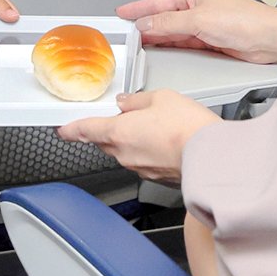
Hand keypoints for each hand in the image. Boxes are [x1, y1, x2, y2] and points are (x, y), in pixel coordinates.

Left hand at [57, 90, 219, 185]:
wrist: (213, 157)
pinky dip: (145, 151)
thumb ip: (137, 100)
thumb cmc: (188, 127)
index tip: (63, 129)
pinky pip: (142, 161)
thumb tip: (126, 102)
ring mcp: (140, 168)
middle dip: (107, 130)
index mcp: (118, 132)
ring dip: (129, 140)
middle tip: (119, 118)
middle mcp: (124, 154)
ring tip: (150, 126)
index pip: (85, 130)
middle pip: (105, 142)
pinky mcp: (156, 177)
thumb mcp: (161, 98)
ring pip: (124, 152)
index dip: (72, 129)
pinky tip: (161, 141)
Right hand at [116, 0, 276, 65]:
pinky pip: (182, 41)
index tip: (122, 13)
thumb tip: (146, 25)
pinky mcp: (209, 39)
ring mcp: (203, 22)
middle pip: (163, 15)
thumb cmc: (244, 20)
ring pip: (172, 30)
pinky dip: (169, 44)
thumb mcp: (198, 20)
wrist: (268, 38)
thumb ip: (168, 24)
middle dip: (146, 24)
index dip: (138, 8)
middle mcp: (197, 5)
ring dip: (157, 36)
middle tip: (125, 32)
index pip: (158, 0)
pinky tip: (159, 48)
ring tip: (137, 42)